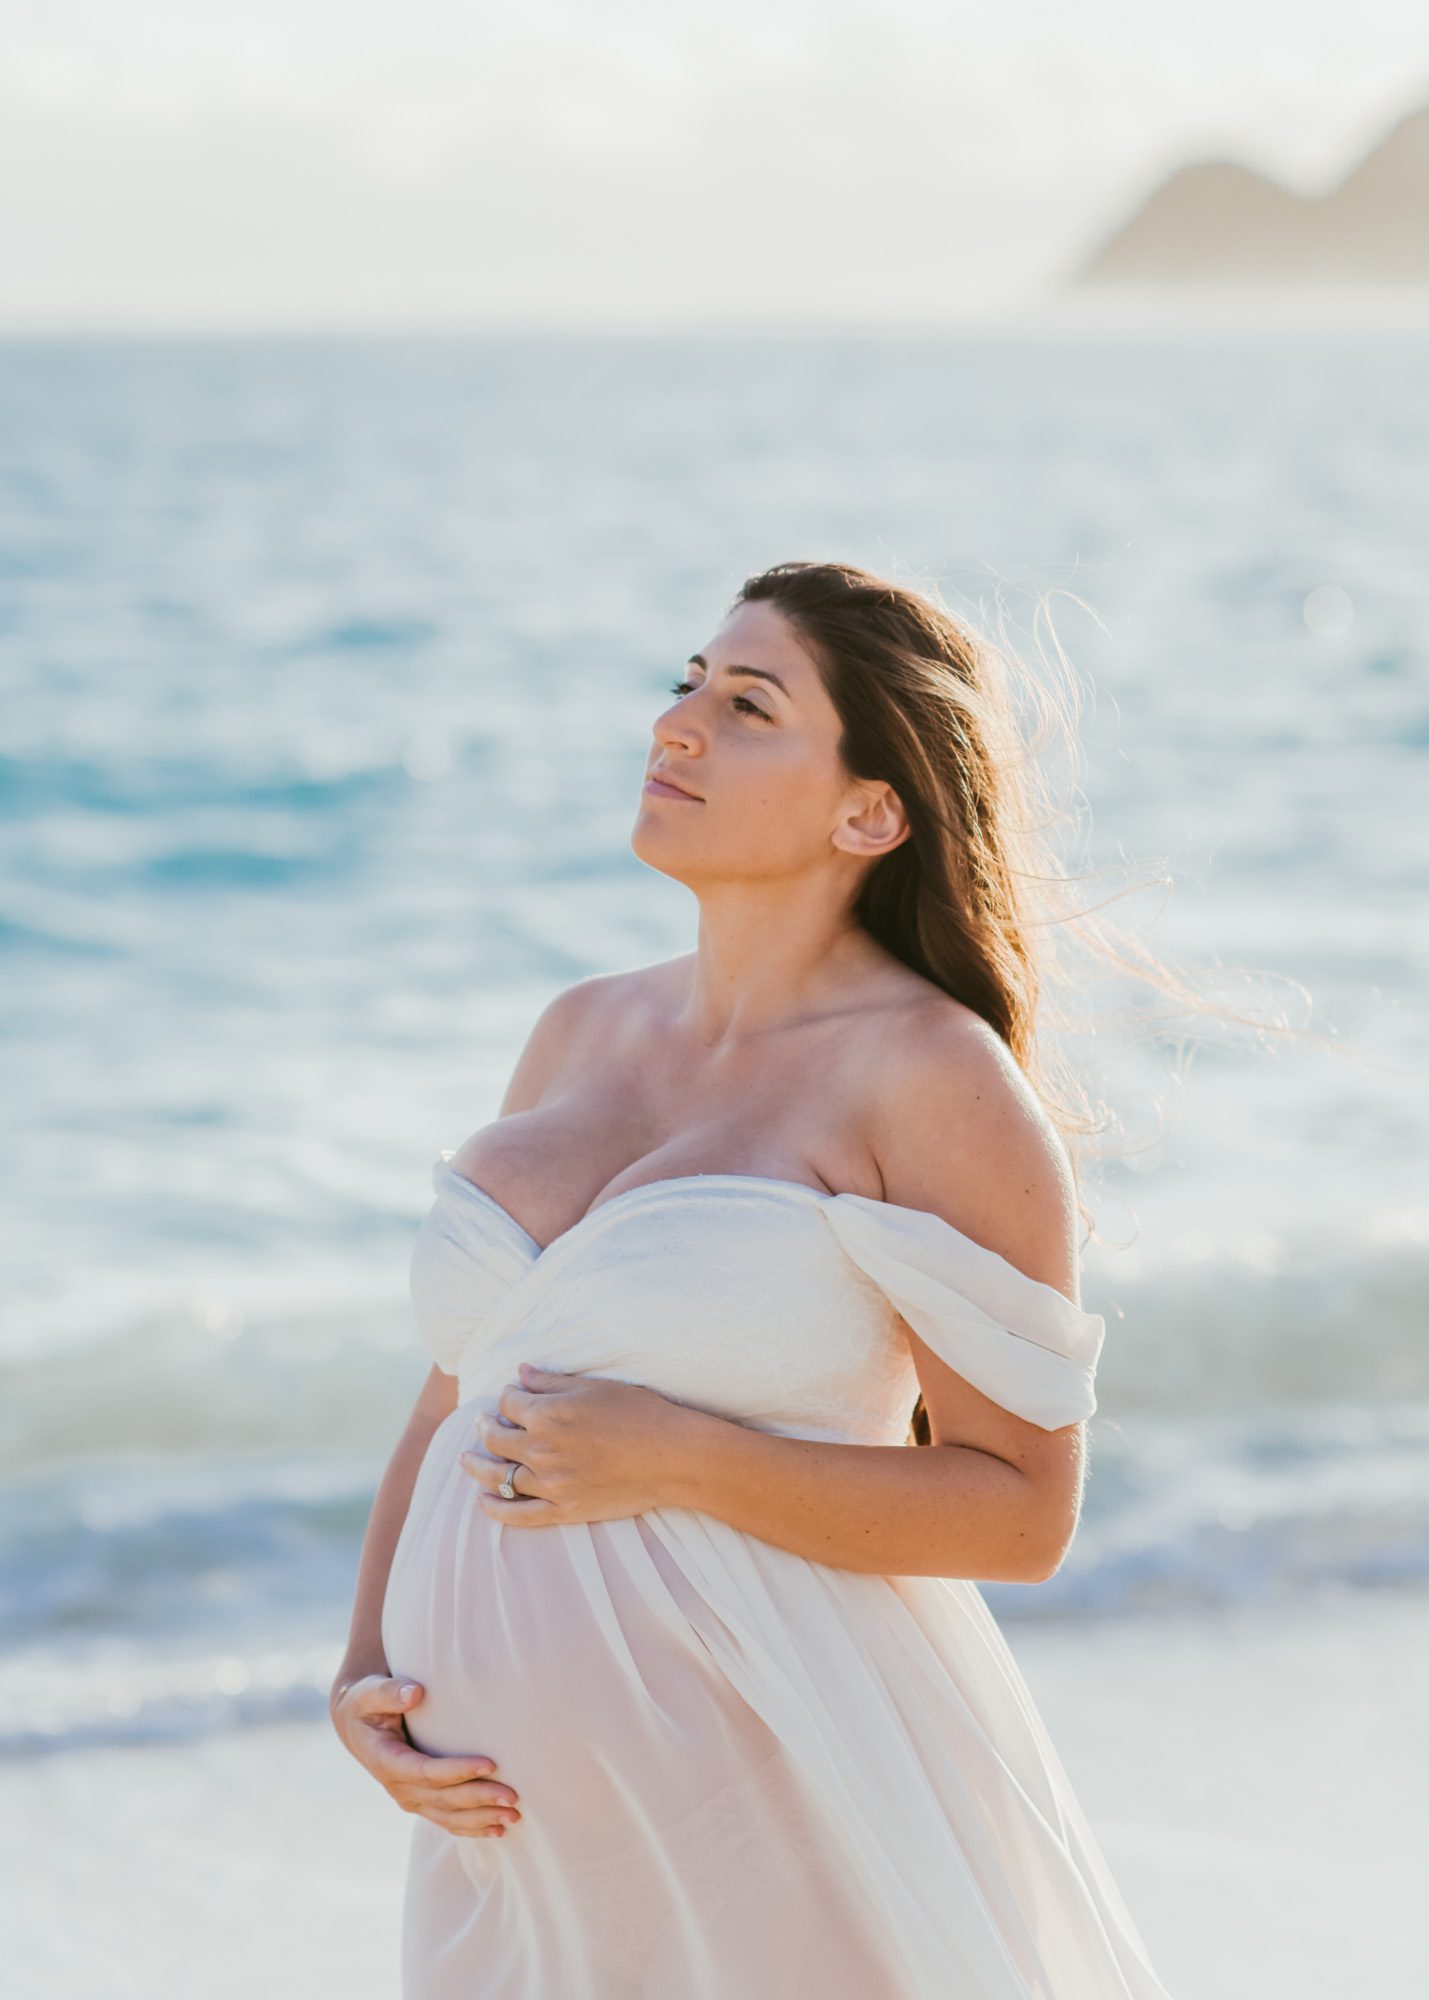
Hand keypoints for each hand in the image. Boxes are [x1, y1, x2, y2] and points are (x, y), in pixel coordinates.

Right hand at [329, 1672, 521, 1838]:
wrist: (357, 1725)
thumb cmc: (367, 1702)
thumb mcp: (370, 1693)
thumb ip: (390, 1692)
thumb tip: (415, 1693)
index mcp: (387, 1761)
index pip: (427, 1771)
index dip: (458, 1771)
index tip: (490, 1764)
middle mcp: (398, 1787)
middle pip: (444, 1798)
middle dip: (480, 1799)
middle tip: (513, 1796)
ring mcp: (409, 1798)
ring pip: (448, 1816)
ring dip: (481, 1818)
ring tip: (513, 1816)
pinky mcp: (419, 1801)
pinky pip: (446, 1820)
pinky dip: (471, 1827)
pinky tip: (497, 1830)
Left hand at [459, 1361, 696, 1527]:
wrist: (672, 1456)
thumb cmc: (639, 1413)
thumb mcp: (594, 1387)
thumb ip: (551, 1382)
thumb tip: (519, 1372)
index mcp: (547, 1414)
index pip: (509, 1403)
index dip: (506, 1397)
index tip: (510, 1395)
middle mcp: (541, 1450)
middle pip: (497, 1439)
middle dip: (485, 1428)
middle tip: (481, 1424)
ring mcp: (551, 1483)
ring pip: (499, 1476)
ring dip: (478, 1466)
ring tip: (465, 1459)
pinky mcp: (564, 1510)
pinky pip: (519, 1514)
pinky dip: (496, 1509)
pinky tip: (482, 1502)